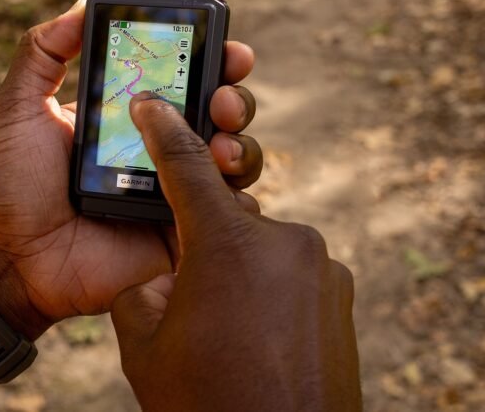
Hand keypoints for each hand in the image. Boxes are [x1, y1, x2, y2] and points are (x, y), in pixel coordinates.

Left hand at [0, 0, 262, 338]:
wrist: (10, 260)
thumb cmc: (9, 184)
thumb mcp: (17, 109)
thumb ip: (42, 53)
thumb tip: (80, 5)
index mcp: (129, 116)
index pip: (182, 79)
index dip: (211, 59)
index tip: (225, 46)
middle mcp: (159, 149)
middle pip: (218, 115)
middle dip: (234, 98)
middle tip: (222, 99)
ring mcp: (174, 192)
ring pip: (233, 160)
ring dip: (240, 144)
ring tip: (222, 144)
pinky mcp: (180, 234)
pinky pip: (224, 216)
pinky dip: (235, 200)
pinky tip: (222, 190)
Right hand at [111, 94, 360, 410]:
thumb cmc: (205, 402)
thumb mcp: (145, 341)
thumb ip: (144, 283)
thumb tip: (167, 268)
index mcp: (227, 244)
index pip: (186, 166)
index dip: (164, 131)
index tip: (151, 104)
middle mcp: (283, 240)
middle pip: (227, 214)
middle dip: (202, 240)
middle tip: (190, 285)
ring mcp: (321, 265)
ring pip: (260, 245)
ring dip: (237, 268)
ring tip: (229, 324)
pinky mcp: (339, 291)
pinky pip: (291, 270)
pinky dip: (269, 289)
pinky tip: (259, 333)